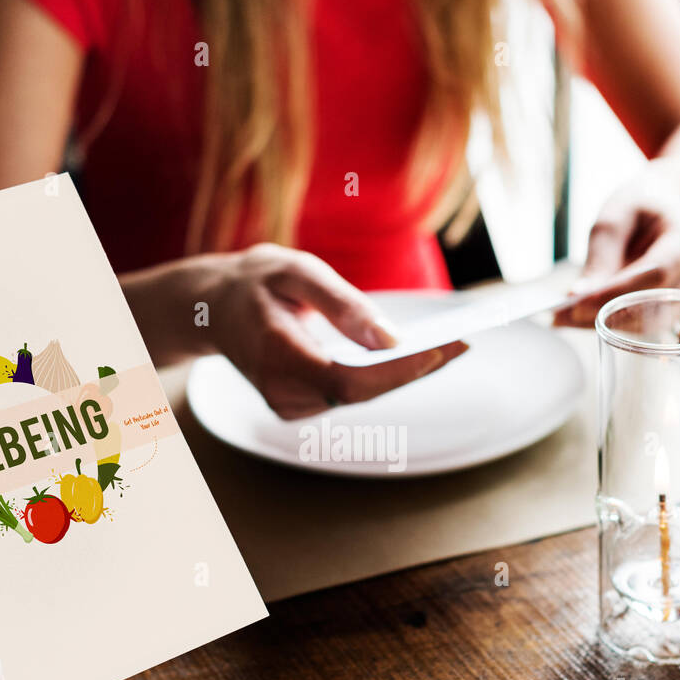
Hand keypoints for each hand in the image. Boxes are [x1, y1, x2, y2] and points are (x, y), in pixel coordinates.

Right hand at [205, 244, 467, 418]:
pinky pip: (352, 394)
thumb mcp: (296, 272)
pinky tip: (416, 355)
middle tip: (466, 342)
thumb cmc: (257, 282)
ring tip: (452, 345)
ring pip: (362, 396)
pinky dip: (385, 376)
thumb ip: (342, 305)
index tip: (443, 349)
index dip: (398, 370)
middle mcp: (281, 394)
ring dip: (406, 373)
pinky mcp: (299, 408)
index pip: (349, 381)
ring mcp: (288, 407)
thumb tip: (391, 339)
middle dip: (416, 369)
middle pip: (363, 393)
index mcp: (276, 358)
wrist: (213, 308)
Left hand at [555, 169, 679, 327]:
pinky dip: (616, 324)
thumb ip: (600, 256)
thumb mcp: (615, 217)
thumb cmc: (641, 207)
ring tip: (567, 317)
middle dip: (606, 314)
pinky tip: (587, 316)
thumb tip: (579, 297)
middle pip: (656, 305)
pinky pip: (650, 324)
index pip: (656, 273)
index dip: (616, 293)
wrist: (668, 208)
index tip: (575, 305)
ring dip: (607, 324)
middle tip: (561, 316)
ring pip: (653, 322)